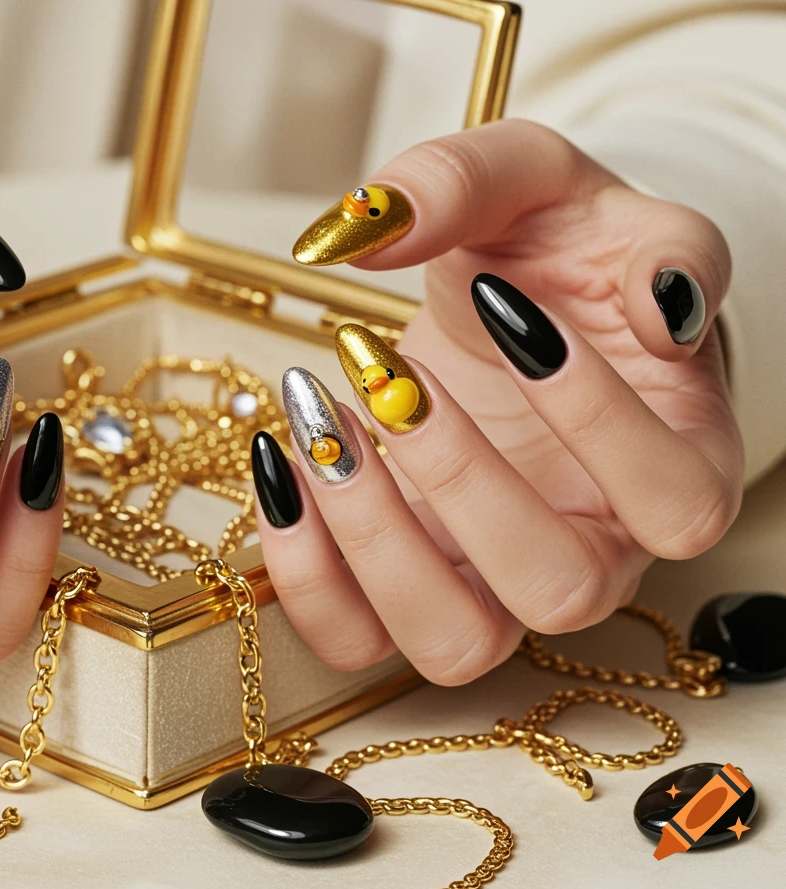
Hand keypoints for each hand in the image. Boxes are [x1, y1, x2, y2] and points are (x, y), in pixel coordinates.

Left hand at [254, 119, 740, 684]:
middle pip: (556, 588)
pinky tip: (278, 458)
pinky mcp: (409, 585)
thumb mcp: (528, 176)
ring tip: (318, 414)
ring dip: (371, 539)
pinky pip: (355, 637)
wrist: (507, 296)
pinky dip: (299, 570)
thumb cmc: (549, 249)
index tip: (502, 302)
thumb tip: (382, 219)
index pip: (674, 499)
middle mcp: (596, 542)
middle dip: (456, 476)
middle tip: (381, 364)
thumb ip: (474, 176)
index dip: (590, 413)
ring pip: (454, 642)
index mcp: (679, 455)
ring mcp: (496, 579)